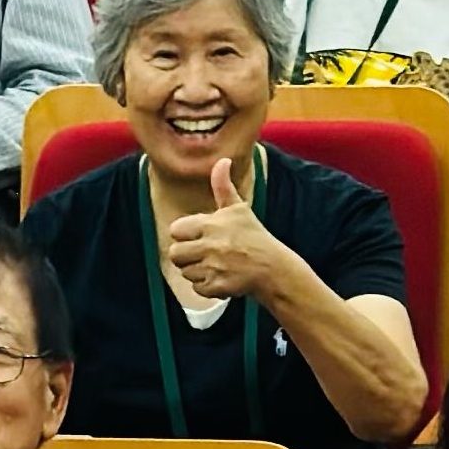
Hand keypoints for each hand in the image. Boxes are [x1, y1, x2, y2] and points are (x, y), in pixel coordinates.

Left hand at [159, 157, 298, 307]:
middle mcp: (210, 244)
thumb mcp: (238, 209)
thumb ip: (222, 186)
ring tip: (216, 266)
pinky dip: (207, 286)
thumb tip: (222, 160)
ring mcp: (213, 267)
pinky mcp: (217, 286)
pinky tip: (221, 278)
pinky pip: (197, 288)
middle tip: (205, 254)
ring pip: (185, 272)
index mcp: (211, 224)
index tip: (201, 236)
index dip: (186, 234)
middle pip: (175, 254)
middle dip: (187, 255)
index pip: (176, 230)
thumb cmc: (253, 236)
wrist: (273, 268)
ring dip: (198, 271)